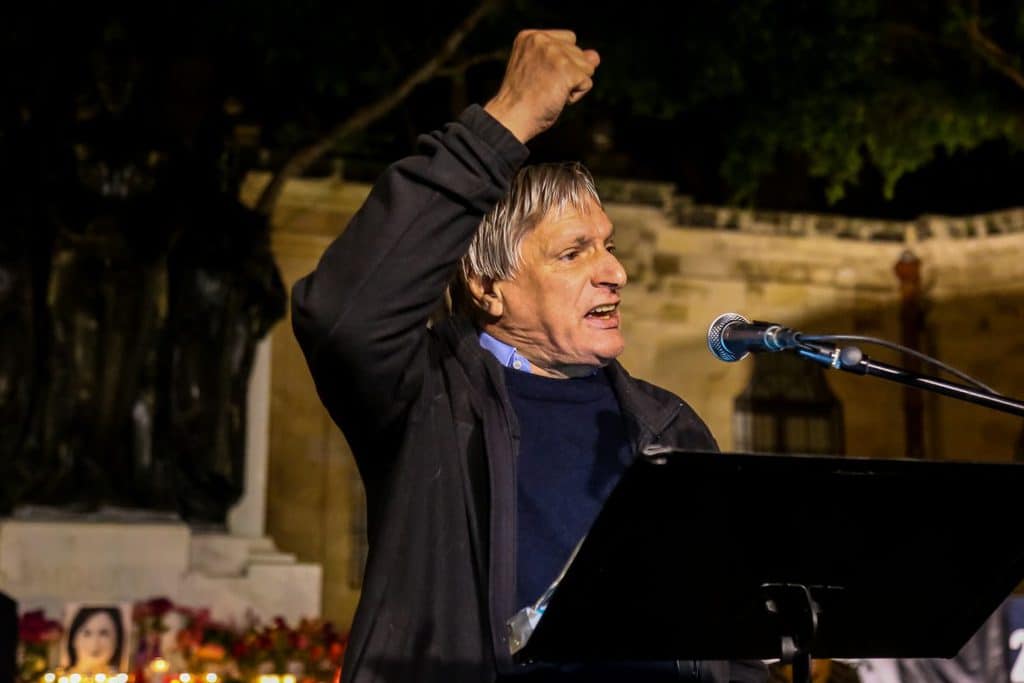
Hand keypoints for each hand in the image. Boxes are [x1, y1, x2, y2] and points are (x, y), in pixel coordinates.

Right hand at [484, 30, 599, 142]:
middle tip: (542, 88)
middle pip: (579, 53)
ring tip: (549, 92)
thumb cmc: (523, 100)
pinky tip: (555, 99)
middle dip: (568, 73)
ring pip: (587, 67)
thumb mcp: (542, 71)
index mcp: (530, 36)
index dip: (563, 62)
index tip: (540, 77)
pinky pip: (587, 83)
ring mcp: (555, 54)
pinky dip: (575, 96)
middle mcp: (542, 40)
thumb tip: (595, 56)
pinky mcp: (567, 70)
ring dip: (573, 84)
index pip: (569, 40)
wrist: (511, 118)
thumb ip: (567, 58)